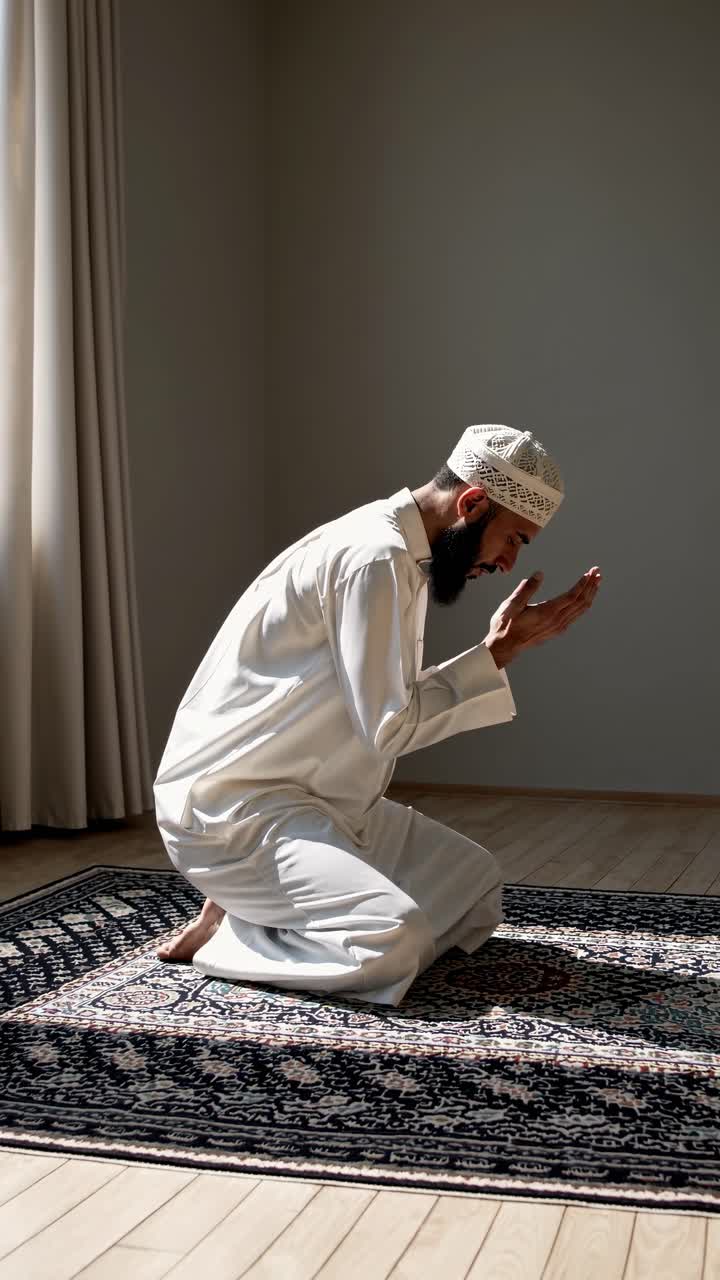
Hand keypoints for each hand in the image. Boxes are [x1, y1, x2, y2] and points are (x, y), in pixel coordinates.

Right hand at [485, 567, 601, 667]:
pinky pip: (575, 616)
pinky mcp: (557, 631)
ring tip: (596, 582)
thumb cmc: (506, 624)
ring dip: (590, 595)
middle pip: (581, 601)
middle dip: (590, 585)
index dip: (583, 583)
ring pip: (580, 610)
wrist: (504, 646)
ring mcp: (558, 627)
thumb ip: (527, 589)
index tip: (590, 572)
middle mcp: (556, 621)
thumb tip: (539, 574)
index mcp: (547, 612)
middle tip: (597, 572)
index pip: (572, 596)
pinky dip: (583, 605)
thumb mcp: (512, 604)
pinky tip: (585, 599)